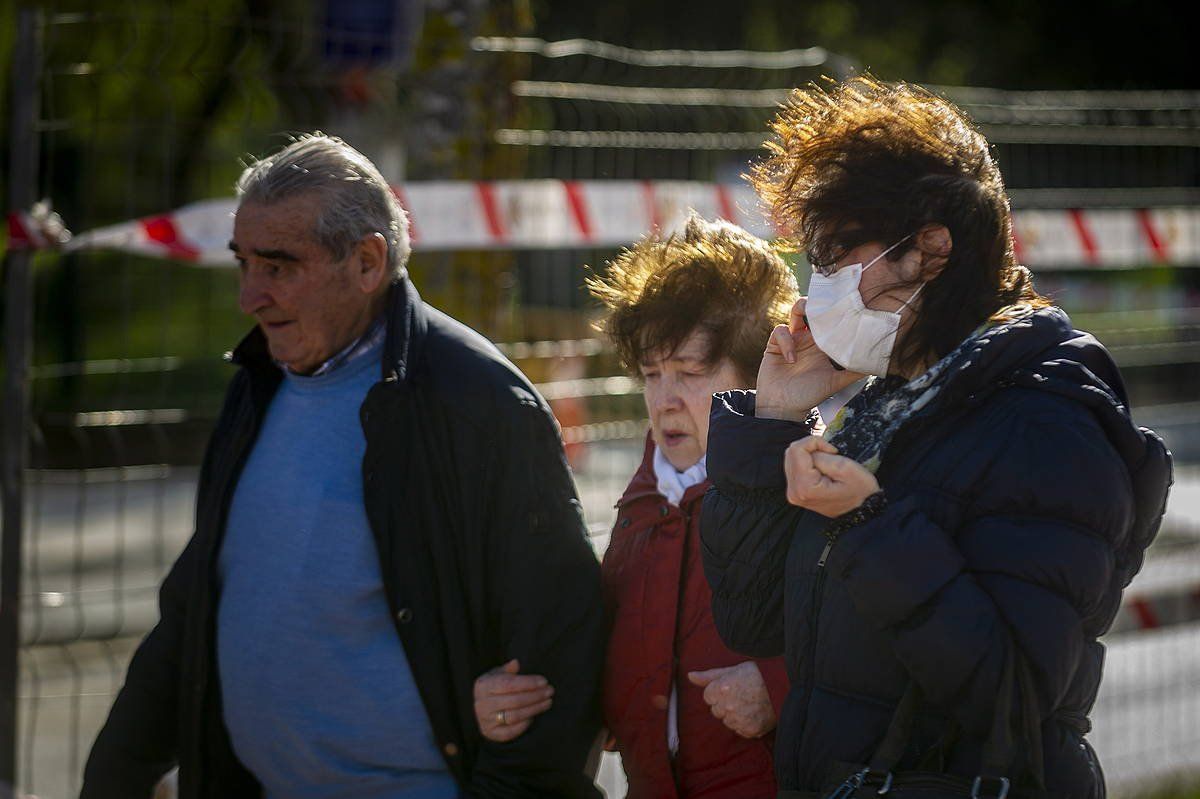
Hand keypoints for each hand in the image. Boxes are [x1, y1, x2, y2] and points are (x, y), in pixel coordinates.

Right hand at [473, 659, 553, 742]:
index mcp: (483, 686)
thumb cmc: (493, 688)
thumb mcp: (496, 675)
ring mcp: (486, 721)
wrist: (481, 709)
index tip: (544, 681)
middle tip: (550, 691)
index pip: (508, 684)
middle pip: (514, 701)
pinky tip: (535, 715)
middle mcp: (482, 704)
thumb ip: (507, 669)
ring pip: (515, 716)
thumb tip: (516, 663)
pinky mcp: (491, 733)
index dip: (528, 683)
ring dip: (534, 709)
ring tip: (548, 702)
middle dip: (535, 696)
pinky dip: (524, 724)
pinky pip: (510, 732)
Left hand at [687, 661, 775, 737]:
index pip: (708, 696)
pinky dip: (745, 724)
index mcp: (721, 689)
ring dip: (734, 715)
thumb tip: (690, 676)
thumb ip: (709, 676)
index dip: (718, 691)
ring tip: (749, 703)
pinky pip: (740, 730)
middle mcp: (728, 706)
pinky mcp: (750, 730)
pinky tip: (754, 712)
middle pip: (716, 710)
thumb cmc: (756, 674)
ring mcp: (739, 719)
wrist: (782, 686)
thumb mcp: (732, 670)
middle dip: (725, 704)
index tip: (731, 687)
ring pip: (727, 721)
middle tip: (741, 695)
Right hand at [756, 297, 864, 422]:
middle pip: (815, 309)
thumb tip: (875, 365)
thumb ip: (853, 372)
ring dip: (800, 311)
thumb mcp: (835, 383)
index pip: (833, 321)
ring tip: (802, 326)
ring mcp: (793, 340)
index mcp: (825, 345)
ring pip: (796, 312)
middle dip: (818, 304)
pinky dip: (786, 342)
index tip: (843, 309)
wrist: (784, 408)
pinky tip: (791, 360)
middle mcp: (810, 339)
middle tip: (822, 307)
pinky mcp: (776, 344)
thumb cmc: (810, 396)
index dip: (837, 312)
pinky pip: (780, 330)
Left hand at [784, 436, 879, 516]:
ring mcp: (793, 493)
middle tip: (831, 456)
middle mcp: (794, 492)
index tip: (833, 451)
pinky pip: (795, 467)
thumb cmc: (859, 490)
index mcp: (804, 487)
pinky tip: (822, 469)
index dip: (816, 442)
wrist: (862, 509)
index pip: (796, 449)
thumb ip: (821, 455)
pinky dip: (808, 462)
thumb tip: (809, 451)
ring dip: (810, 455)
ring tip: (828, 465)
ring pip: (792, 458)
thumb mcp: (845, 467)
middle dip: (812, 449)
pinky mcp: (795, 491)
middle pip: (792, 453)